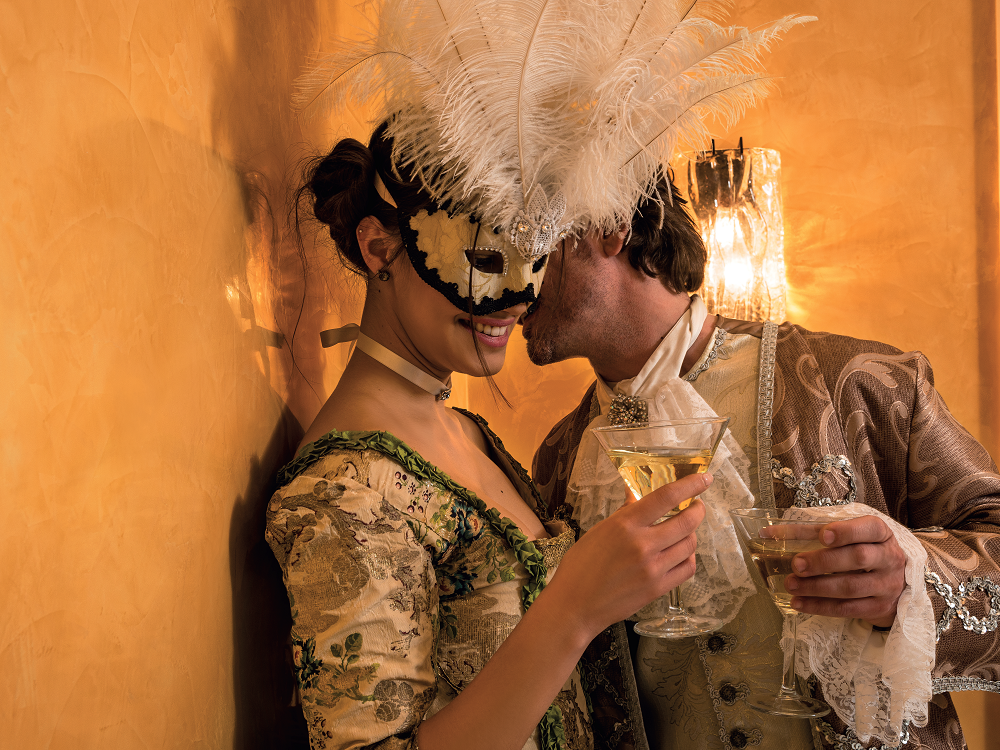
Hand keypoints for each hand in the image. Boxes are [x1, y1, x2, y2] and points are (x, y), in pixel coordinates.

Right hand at [545, 473, 710, 637]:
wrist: (575, 605)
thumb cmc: (580, 566)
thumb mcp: (599, 531)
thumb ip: (624, 513)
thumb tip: (635, 495)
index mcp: (625, 524)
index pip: (666, 497)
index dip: (690, 485)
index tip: (704, 478)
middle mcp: (643, 544)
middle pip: (687, 521)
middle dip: (698, 510)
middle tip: (697, 505)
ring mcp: (653, 568)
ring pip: (690, 545)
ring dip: (692, 534)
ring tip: (684, 531)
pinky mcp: (658, 588)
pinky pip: (687, 568)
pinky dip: (689, 557)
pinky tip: (681, 553)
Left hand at [784, 515, 905, 627]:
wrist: (897, 584)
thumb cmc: (865, 550)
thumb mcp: (849, 536)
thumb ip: (816, 531)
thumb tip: (769, 533)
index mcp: (881, 534)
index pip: (870, 529)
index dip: (846, 531)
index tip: (823, 535)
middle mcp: (888, 558)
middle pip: (858, 558)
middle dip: (824, 561)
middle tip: (796, 564)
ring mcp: (886, 585)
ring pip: (850, 586)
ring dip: (816, 587)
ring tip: (790, 584)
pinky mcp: (878, 608)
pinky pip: (847, 609)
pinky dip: (820, 606)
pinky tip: (799, 603)